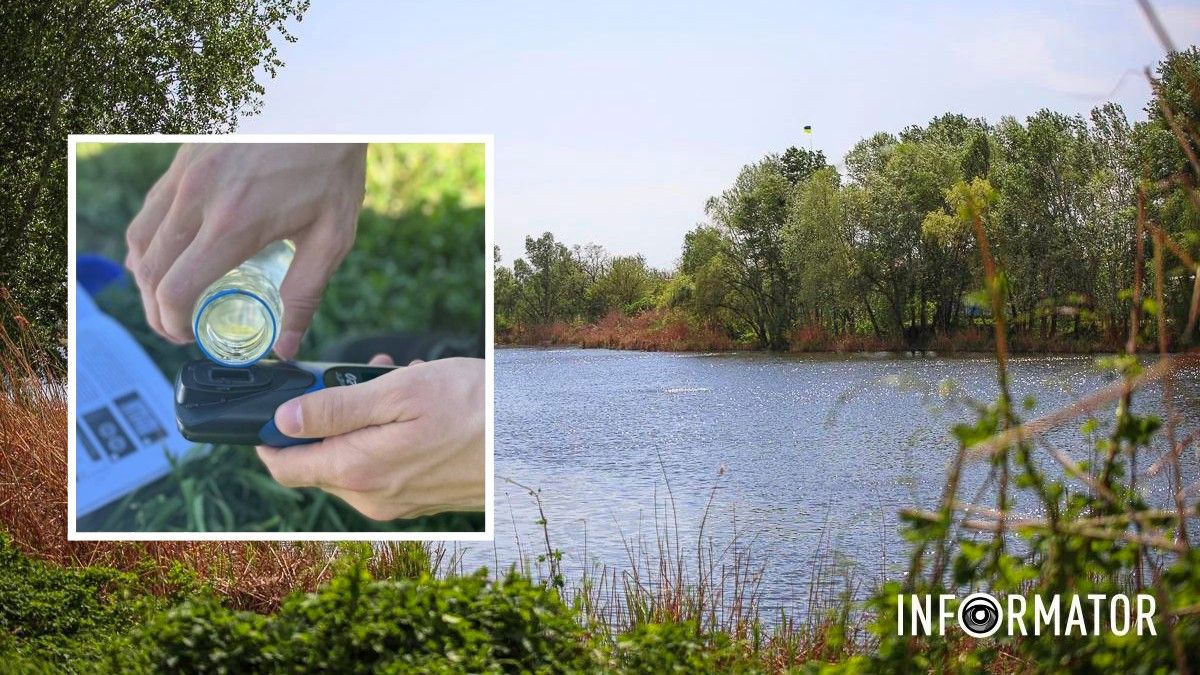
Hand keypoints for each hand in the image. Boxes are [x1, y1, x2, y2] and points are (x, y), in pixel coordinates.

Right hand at [124, 143, 367, 357]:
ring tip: (172, 296)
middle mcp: (198, 198)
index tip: (189, 336)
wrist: (322, 107)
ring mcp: (184, 174)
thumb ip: (304, 294)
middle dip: (157, 309)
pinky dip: (151, 240)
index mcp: (233, 224)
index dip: (173, 324)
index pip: (175, 290)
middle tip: (179, 326)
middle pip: (149, 271)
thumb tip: (286, 346)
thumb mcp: (331, 238)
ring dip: (147, 276)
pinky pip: (150, 209)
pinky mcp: (183, 158)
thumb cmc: (331, 170)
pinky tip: (173, 253)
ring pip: (140, 238)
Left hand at [256, 356, 485, 520]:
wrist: (528, 438)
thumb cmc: (471, 407)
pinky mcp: (417, 499)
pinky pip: (382, 466)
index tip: (271, 405)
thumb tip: (282, 420)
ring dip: (362, 419)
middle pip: (319, 460)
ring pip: (353, 459)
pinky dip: (385, 435)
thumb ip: (335, 409)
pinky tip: (414, 405)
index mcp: (359, 471)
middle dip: (326, 417)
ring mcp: (395, 502)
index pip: (284, 467)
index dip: (268, 436)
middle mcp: (371, 497)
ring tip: (396, 379)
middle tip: (355, 374)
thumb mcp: (399, 392)